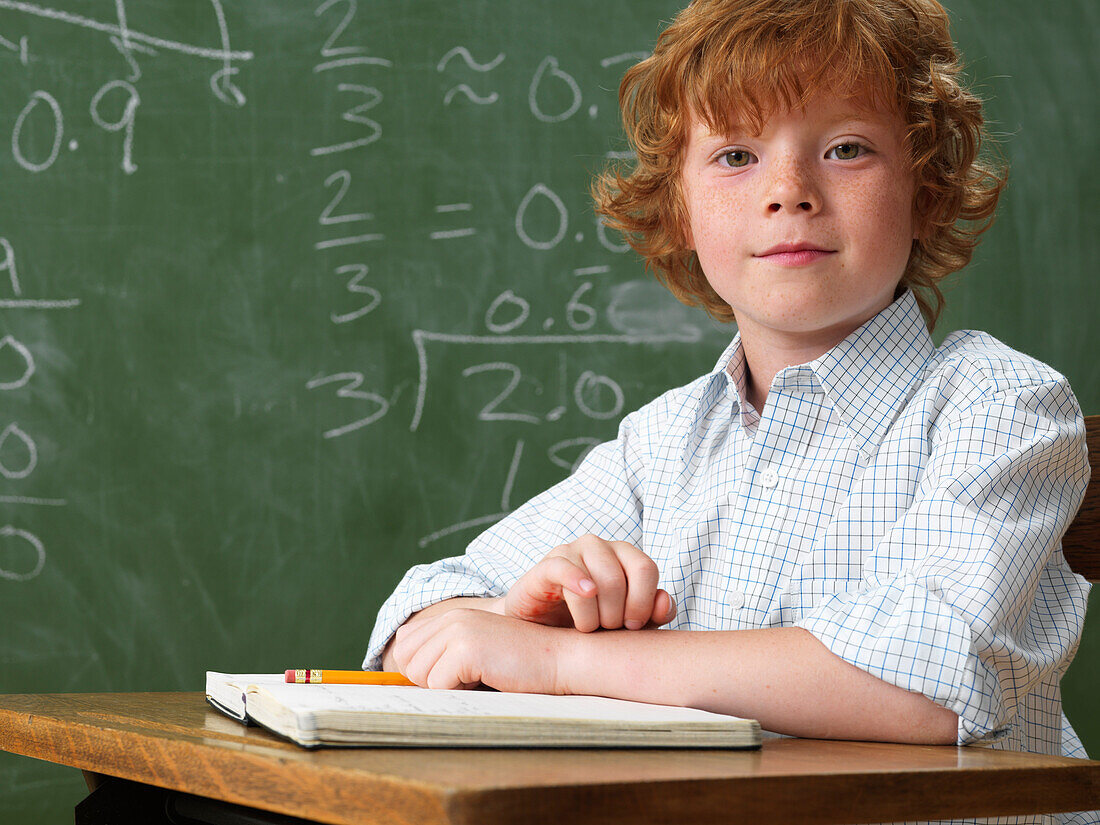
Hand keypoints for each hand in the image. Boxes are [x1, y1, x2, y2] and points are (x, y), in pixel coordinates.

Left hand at [391, 608, 567, 692]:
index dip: (421, 669)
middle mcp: (452, 618)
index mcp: (453, 616)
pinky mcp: (466, 649)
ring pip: (421, 676)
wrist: (561, 659)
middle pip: (408, 662)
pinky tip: (489, 678)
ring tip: (482, 676)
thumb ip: (443, 657)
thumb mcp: (478, 654)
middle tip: (471, 677)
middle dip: (434, 680)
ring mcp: (458, 631)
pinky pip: (439, 686)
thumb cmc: (522, 666)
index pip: (404, 644)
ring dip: (449, 687)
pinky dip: (461, 692)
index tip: (451, 675)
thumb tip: (403, 677)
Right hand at [504, 535, 675, 632]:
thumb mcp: (627, 623)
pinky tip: (585, 594)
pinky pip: (564, 567)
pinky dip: (577, 581)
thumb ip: (653, 614)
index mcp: (624, 556)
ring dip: (596, 615)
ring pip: (597, 579)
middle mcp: (600, 547)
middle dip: (617, 614)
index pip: (646, 569)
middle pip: (620, 578)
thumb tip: (664, 602)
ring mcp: (572, 552)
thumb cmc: (593, 622)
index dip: (642, 602)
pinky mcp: (546, 565)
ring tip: (588, 629)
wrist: (545, 631)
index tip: (632, 627)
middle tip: (606, 631)